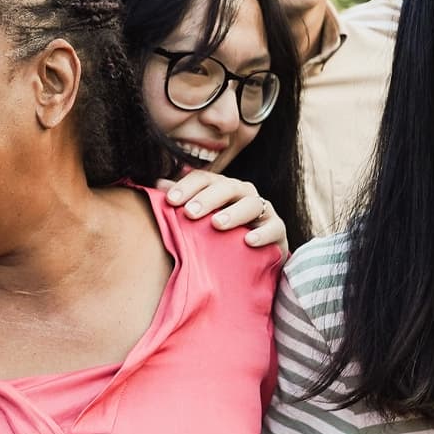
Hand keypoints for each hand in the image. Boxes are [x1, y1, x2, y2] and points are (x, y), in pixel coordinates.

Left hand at [162, 172, 286, 250]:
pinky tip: (248, 241)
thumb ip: (182, 200)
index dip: (187, 186)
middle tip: (190, 212)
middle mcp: (243, 193)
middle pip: (227, 187)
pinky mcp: (278, 229)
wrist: (253, 254)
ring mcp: (262, 209)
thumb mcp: (201, 216)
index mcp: (221, 187)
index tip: (170, 201)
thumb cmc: (220, 231)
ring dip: (234, 213)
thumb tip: (156, 184)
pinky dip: (262, 233)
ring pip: (252, 204)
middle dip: (208, 199)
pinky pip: (274, 227)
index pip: (204, 178)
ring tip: (217, 224)